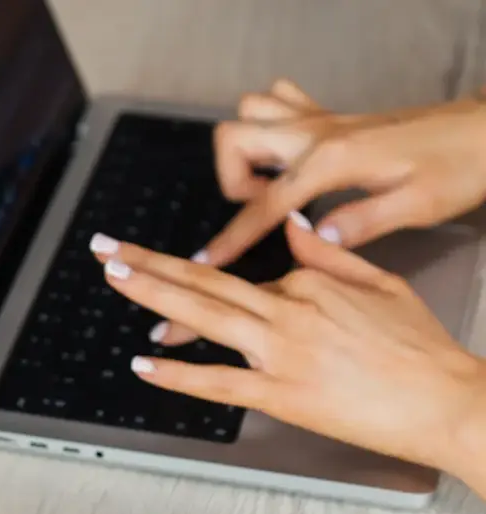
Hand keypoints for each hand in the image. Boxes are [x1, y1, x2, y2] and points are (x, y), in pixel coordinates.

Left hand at [88, 216, 485, 487]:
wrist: (448, 400)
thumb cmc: (420, 348)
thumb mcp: (379, 282)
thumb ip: (328, 253)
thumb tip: (293, 226)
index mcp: (308, 282)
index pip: (246, 281)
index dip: (220, 289)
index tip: (190, 285)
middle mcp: (287, 311)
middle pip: (203, 281)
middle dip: (146, 262)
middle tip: (106, 248)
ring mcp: (281, 352)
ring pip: (203, 316)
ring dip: (151, 294)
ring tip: (114, 276)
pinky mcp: (281, 395)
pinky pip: (219, 382)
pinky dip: (178, 374)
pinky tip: (144, 364)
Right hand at [200, 79, 485, 266]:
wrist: (485, 130)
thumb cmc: (458, 168)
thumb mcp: (418, 205)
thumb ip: (360, 222)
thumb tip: (311, 240)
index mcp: (332, 161)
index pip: (266, 204)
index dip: (233, 237)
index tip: (207, 261)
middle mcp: (316, 133)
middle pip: (234, 139)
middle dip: (230, 180)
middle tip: (260, 210)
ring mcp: (321, 119)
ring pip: (249, 112)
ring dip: (245, 149)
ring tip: (270, 184)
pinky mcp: (331, 116)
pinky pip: (279, 102)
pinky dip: (268, 124)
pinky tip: (286, 154)